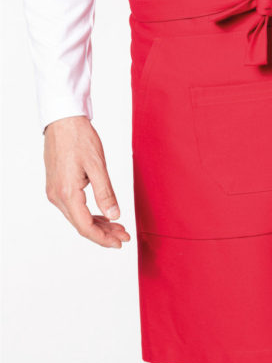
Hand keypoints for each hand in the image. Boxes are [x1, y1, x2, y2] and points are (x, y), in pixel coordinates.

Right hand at [44, 116, 130, 248]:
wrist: (62, 120)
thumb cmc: (79, 138)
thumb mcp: (97, 165)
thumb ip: (106, 193)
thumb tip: (115, 216)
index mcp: (67, 193)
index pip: (85, 226)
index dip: (103, 238)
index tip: (120, 242)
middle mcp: (57, 196)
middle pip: (81, 225)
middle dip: (104, 233)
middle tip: (124, 236)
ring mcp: (55, 191)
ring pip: (77, 217)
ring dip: (98, 224)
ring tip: (118, 227)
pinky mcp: (57, 186)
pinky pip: (74, 207)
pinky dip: (89, 213)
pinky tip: (103, 214)